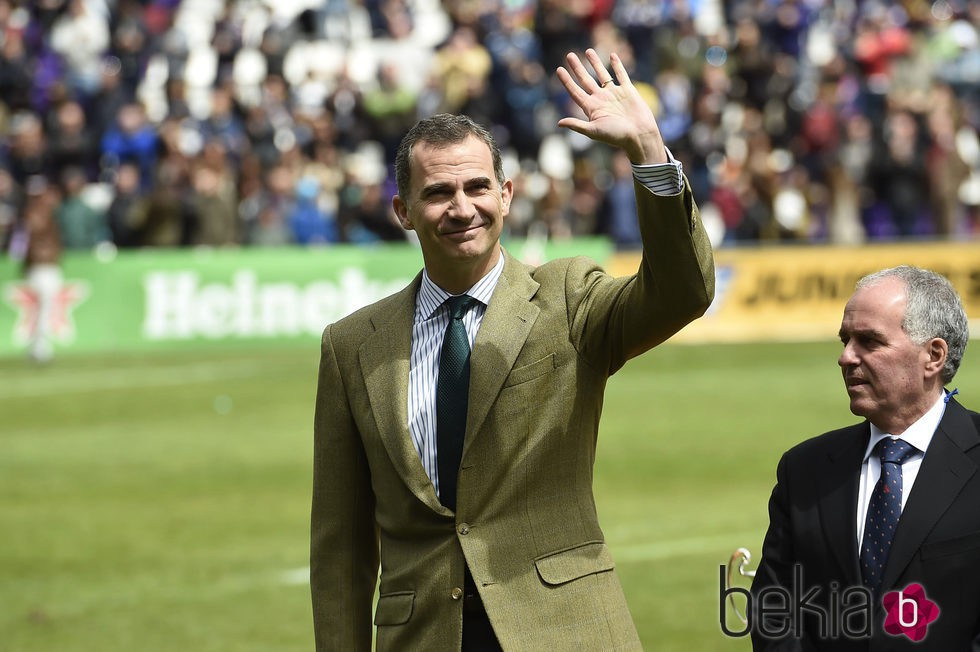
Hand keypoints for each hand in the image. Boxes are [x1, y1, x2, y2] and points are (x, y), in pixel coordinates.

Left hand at [556, 49, 666, 164]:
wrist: (639, 135)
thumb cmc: (616, 136)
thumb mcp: (594, 131)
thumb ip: (577, 125)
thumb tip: (559, 123)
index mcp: (592, 108)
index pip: (575, 91)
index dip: (567, 81)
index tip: (559, 69)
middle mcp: (601, 99)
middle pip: (586, 80)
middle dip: (577, 68)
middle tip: (569, 55)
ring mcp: (614, 94)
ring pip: (602, 74)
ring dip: (595, 63)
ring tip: (588, 51)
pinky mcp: (628, 90)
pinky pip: (621, 75)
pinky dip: (617, 65)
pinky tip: (612, 55)